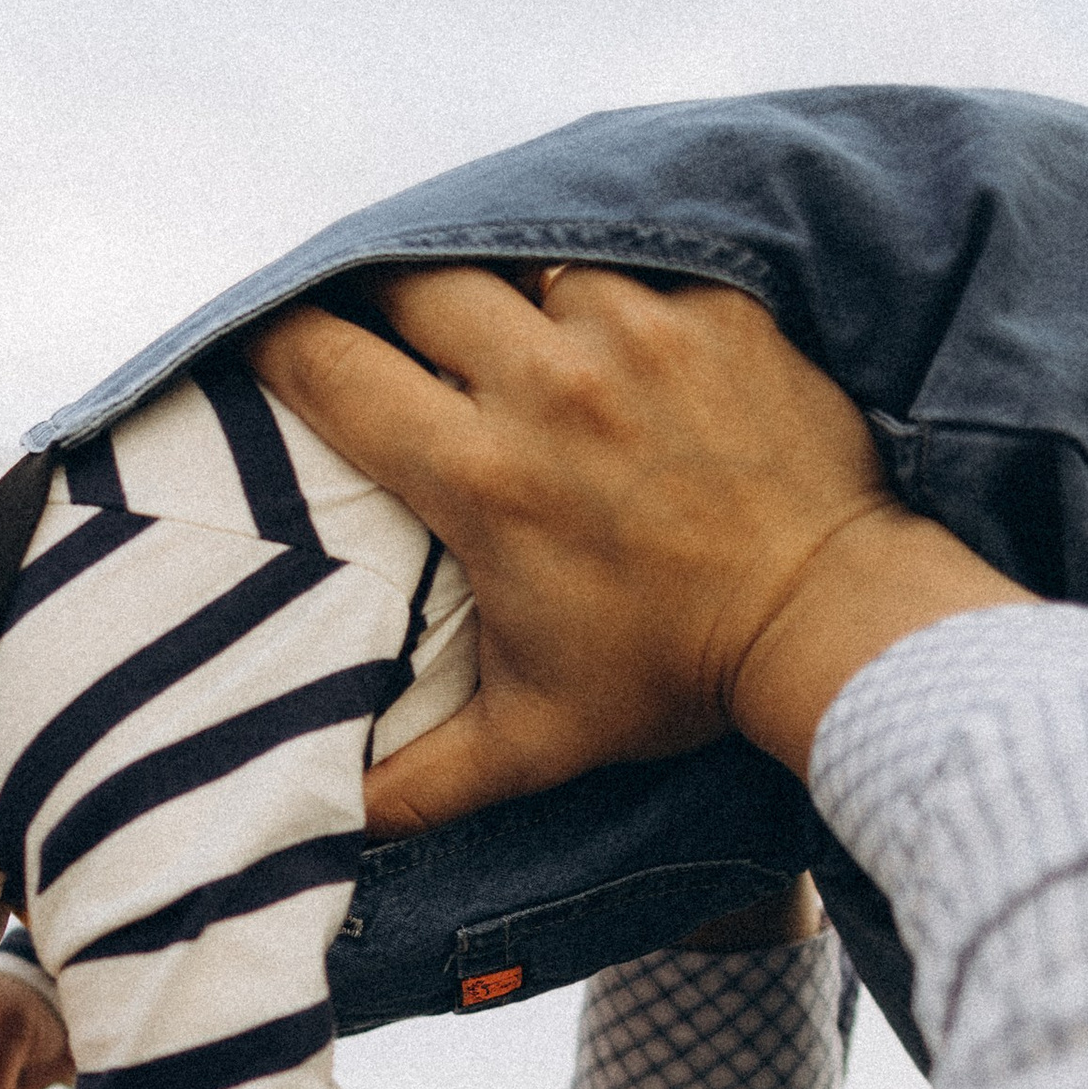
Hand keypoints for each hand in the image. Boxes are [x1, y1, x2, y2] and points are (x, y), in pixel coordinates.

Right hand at [252, 270, 1030, 833]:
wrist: (828, 619)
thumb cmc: (674, 680)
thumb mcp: (534, 742)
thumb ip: (420, 784)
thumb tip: (335, 826)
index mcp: (480, 476)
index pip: (335, 370)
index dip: (278, 344)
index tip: (259, 341)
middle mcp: (544, 384)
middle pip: (410, 282)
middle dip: (379, 296)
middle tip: (377, 324)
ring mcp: (633, 329)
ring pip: (515, 263)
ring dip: (492, 289)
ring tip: (491, 323)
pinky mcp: (710, 304)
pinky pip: (621, 261)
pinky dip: (594, 288)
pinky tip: (594, 326)